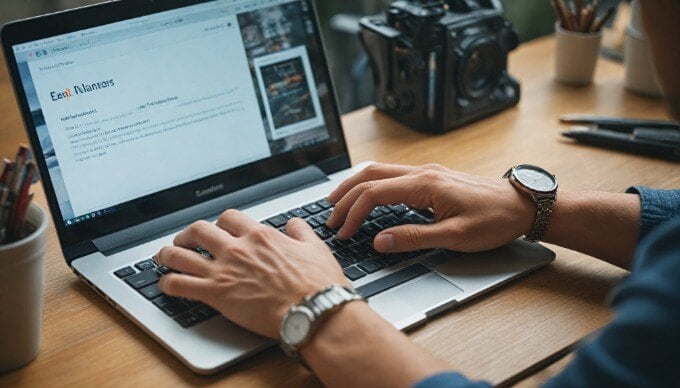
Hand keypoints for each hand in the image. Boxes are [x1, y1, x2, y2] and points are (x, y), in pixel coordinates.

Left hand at [155, 210, 347, 338]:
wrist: (312, 309)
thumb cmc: (317, 283)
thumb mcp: (315, 247)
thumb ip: (300, 232)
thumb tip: (294, 224)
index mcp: (260, 236)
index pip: (229, 218)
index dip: (219, 222)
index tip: (217, 229)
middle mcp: (237, 248)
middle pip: (198, 230)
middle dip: (188, 234)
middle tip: (185, 240)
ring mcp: (224, 270)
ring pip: (181, 254)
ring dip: (168, 254)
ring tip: (165, 258)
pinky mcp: (215, 294)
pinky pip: (180, 284)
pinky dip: (168, 283)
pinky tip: (166, 285)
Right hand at [326, 163, 534, 252]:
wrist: (523, 205)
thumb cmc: (495, 220)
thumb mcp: (455, 237)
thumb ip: (414, 238)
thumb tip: (379, 241)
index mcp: (425, 184)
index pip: (374, 193)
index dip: (353, 213)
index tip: (343, 232)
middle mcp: (423, 173)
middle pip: (370, 175)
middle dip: (345, 194)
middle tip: (329, 216)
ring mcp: (427, 172)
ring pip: (380, 171)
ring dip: (356, 185)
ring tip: (339, 202)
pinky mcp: (433, 178)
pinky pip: (393, 175)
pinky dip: (372, 184)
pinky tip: (368, 196)